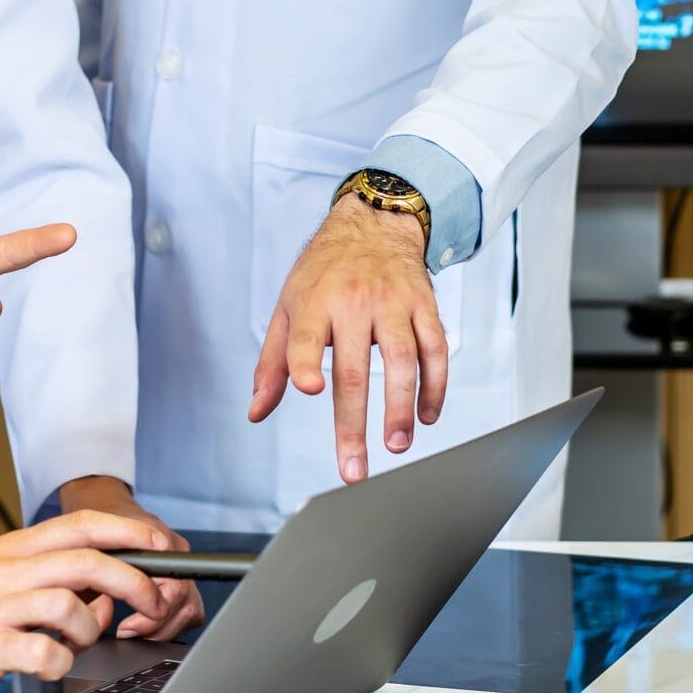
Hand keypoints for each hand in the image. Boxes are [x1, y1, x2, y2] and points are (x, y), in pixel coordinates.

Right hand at [0, 508, 173, 692]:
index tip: (166, 546)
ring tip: (77, 646)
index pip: (83, 524)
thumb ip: (49, 589)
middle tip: (155, 604)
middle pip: (89, 559)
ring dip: (90, 629)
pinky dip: (58, 664)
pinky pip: (42, 653)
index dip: (133, 531)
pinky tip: (45, 668)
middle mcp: (3, 572)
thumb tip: (102, 599)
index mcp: (10, 552)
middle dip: (136, 580)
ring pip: (70, 603)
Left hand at [55, 475, 205, 640]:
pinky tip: (144, 622)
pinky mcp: (179, 574)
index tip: (126, 626)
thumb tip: (99, 617)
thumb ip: (97, 579)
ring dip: (162, 628)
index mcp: (159, 542)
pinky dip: (169, 623)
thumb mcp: (85, 550)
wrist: (100, 503)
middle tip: (125, 631)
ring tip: (132, 629)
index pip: (174, 591)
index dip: (153, 617)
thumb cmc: (90, 525)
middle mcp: (175, 551)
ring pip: (190, 611)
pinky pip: (188, 609)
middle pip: (185, 605)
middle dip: (155, 626)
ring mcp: (180, 562)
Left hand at [248, 197, 446, 484]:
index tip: (310, 388)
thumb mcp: (287, 307)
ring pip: (402, 360)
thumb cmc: (323, 272)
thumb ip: (272, 362)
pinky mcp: (424, 306)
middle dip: (354, 424)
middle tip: (354, 468)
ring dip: (401, 408)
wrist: (373, 224)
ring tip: (397, 444)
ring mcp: (393, 304)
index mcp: (314, 302)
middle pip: (355, 369)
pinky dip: (435, 386)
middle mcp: (354, 302)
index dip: (306, 361)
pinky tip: (427, 415)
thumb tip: (257, 411)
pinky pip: (436, 350)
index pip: (306, 337)